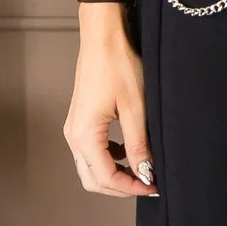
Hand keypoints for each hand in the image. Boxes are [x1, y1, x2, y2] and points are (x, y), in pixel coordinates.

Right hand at [65, 3, 155, 197]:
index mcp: (84, 135)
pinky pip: (92, 150)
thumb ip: (140, 145)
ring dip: (115, 173)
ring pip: (91, 166)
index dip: (131, 188)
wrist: (103, 37)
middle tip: (148, 183)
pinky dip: (110, 157)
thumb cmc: (117, 65)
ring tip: (143, 168)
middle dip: (121, 186)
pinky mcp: (80, 120)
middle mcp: (73, 135)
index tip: (153, 187)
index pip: (105, 178)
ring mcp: (74, 127)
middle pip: (93, 179)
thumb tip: (146, 172)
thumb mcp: (136, 108)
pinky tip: (130, 149)